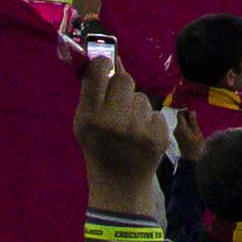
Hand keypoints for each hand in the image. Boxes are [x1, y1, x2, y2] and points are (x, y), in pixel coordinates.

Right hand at [70, 52, 166, 214]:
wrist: (120, 185)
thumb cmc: (99, 147)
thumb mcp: (83, 124)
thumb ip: (89, 92)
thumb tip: (100, 56)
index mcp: (90, 117)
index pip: (99, 72)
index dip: (103, 63)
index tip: (105, 63)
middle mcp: (113, 122)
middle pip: (124, 79)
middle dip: (121, 87)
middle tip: (117, 103)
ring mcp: (138, 130)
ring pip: (141, 97)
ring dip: (135, 108)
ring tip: (129, 128)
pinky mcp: (158, 136)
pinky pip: (155, 113)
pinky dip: (149, 122)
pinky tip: (140, 138)